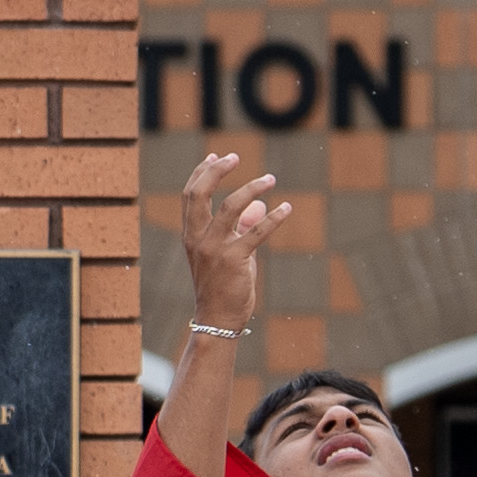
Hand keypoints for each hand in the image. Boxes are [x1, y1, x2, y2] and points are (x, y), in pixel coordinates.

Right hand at [175, 145, 287, 329]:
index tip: (215, 157)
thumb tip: (259, 205)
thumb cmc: (222, 286)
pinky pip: (257, 232)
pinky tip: (287, 208)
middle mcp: (198, 239)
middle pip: (199, 194)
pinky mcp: (235, 260)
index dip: (201, 173)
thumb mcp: (229, 253)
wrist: (217, 319)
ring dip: (252, 188)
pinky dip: (274, 218)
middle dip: (216, 171)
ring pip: (231, 206)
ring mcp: (215, 249)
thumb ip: (241, 228)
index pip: (190, 196)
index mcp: (191, 235)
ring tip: (270, 179)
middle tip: (235, 156)